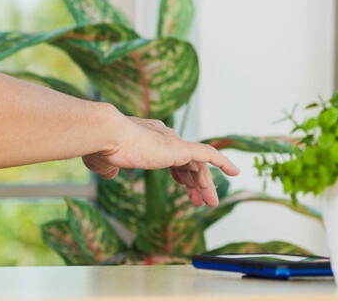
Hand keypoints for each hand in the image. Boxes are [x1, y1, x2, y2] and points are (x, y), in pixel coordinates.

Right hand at [82, 117, 238, 206]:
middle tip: (199, 201)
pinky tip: (235, 172)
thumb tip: (110, 173)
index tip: (183, 186)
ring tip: (209, 203)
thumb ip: (109, 167)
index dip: (179, 172)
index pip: (170, 155)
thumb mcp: (104, 160)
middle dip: (194, 182)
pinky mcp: (180, 147)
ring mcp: (173, 141)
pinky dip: (223, 161)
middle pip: (187, 161)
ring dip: (205, 184)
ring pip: (198, 164)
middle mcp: (164, 136)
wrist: (108, 135)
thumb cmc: (102, 146)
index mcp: (147, 137)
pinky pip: (208, 154)